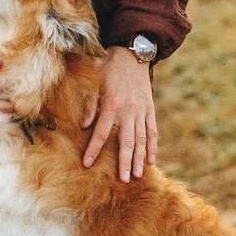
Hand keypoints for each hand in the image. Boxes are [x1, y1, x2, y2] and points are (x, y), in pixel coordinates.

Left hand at [81, 47, 156, 180]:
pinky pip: (152, 131)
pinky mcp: (150, 109)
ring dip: (139, 158)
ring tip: (137, 175)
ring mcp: (141, 111)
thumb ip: (90, 105)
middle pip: (126, 141)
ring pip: (141, 139)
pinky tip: (151, 160)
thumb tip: (83, 125)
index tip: (87, 164)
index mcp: (111, 105)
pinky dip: (152, 146)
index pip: (101, 132)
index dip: (94, 149)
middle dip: (124, 162)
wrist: (132, 55)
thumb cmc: (109, 70)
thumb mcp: (95, 84)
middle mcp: (128, 111)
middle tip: (123, 180)